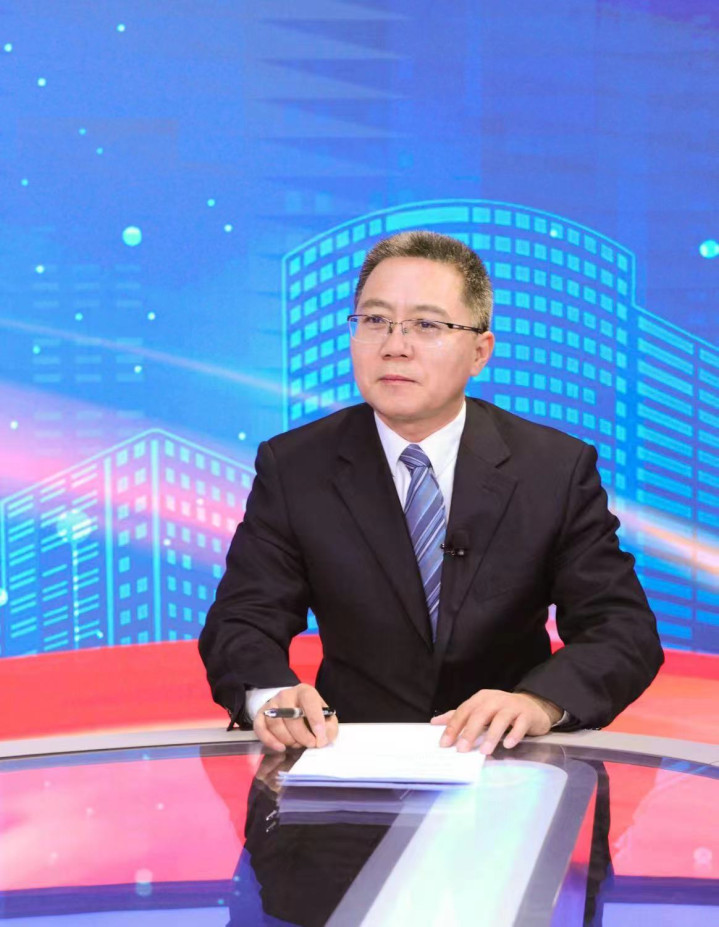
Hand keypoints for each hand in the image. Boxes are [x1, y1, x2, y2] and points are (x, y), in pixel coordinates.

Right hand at [253, 683, 338, 752]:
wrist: (293, 710)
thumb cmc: (312, 715)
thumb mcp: (326, 719)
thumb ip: (329, 729)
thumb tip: (321, 739)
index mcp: (305, 692)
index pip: (309, 701)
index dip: (315, 719)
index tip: (319, 737)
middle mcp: (286, 694)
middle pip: (291, 716)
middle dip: (302, 735)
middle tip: (310, 744)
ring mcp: (271, 704)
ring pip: (276, 724)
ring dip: (288, 739)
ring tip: (296, 743)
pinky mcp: (260, 715)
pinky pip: (260, 728)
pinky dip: (270, 741)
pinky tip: (280, 748)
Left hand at [430, 689, 562, 755]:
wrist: (531, 706)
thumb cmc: (500, 710)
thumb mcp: (479, 710)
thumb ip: (459, 716)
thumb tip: (434, 722)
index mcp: (481, 698)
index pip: (464, 711)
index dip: (453, 726)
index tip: (444, 743)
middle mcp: (495, 699)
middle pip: (480, 714)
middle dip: (470, 732)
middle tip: (462, 749)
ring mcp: (512, 706)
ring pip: (500, 719)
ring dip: (491, 735)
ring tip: (484, 751)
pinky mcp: (526, 715)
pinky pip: (520, 725)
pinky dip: (514, 734)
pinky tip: (508, 745)